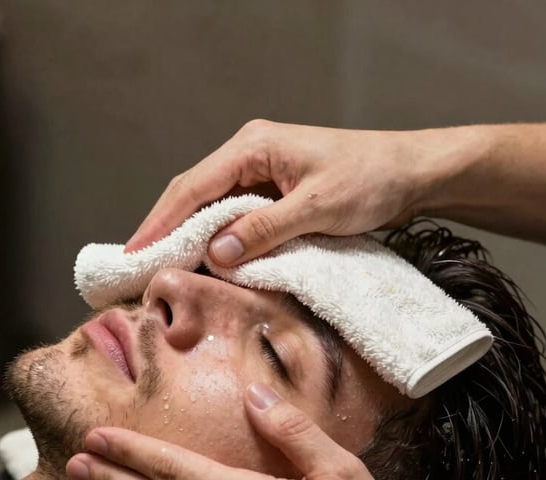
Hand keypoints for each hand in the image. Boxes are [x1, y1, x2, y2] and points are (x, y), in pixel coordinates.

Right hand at [125, 119, 433, 264]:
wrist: (409, 174)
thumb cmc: (370, 180)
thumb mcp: (317, 207)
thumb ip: (265, 229)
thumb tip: (216, 253)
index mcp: (253, 147)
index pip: (193, 187)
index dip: (160, 222)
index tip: (135, 252)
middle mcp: (249, 154)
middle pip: (193, 194)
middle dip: (165, 228)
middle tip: (138, 265)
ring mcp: (260, 171)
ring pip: (211, 206)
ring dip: (188, 235)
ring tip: (161, 266)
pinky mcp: (272, 191)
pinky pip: (233, 214)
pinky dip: (216, 237)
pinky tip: (204, 259)